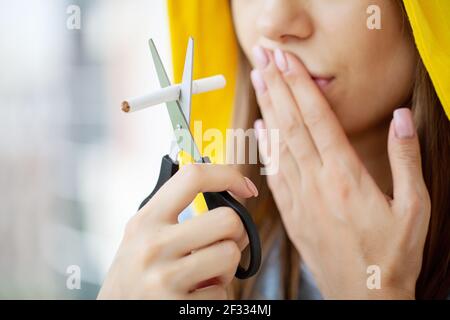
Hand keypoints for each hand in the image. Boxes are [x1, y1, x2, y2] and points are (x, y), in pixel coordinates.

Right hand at [98, 164, 257, 298]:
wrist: (115, 312)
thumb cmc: (135, 273)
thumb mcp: (143, 235)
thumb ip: (174, 214)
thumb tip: (229, 201)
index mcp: (146, 220)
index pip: (193, 177)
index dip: (228, 175)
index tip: (245, 188)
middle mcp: (153, 246)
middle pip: (228, 220)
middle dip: (234, 234)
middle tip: (221, 244)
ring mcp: (164, 278)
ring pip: (230, 255)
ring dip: (225, 269)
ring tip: (204, 275)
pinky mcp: (177, 306)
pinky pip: (222, 293)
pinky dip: (215, 296)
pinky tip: (195, 295)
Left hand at [250, 47, 429, 298]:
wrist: (363, 295)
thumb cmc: (390, 256)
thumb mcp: (414, 207)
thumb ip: (406, 160)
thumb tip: (402, 120)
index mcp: (346, 177)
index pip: (317, 119)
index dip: (300, 86)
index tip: (287, 62)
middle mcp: (317, 183)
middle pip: (292, 124)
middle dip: (277, 86)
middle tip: (264, 58)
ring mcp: (300, 198)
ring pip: (279, 144)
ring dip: (268, 109)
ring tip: (259, 81)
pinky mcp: (291, 213)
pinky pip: (274, 173)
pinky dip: (266, 147)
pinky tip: (260, 130)